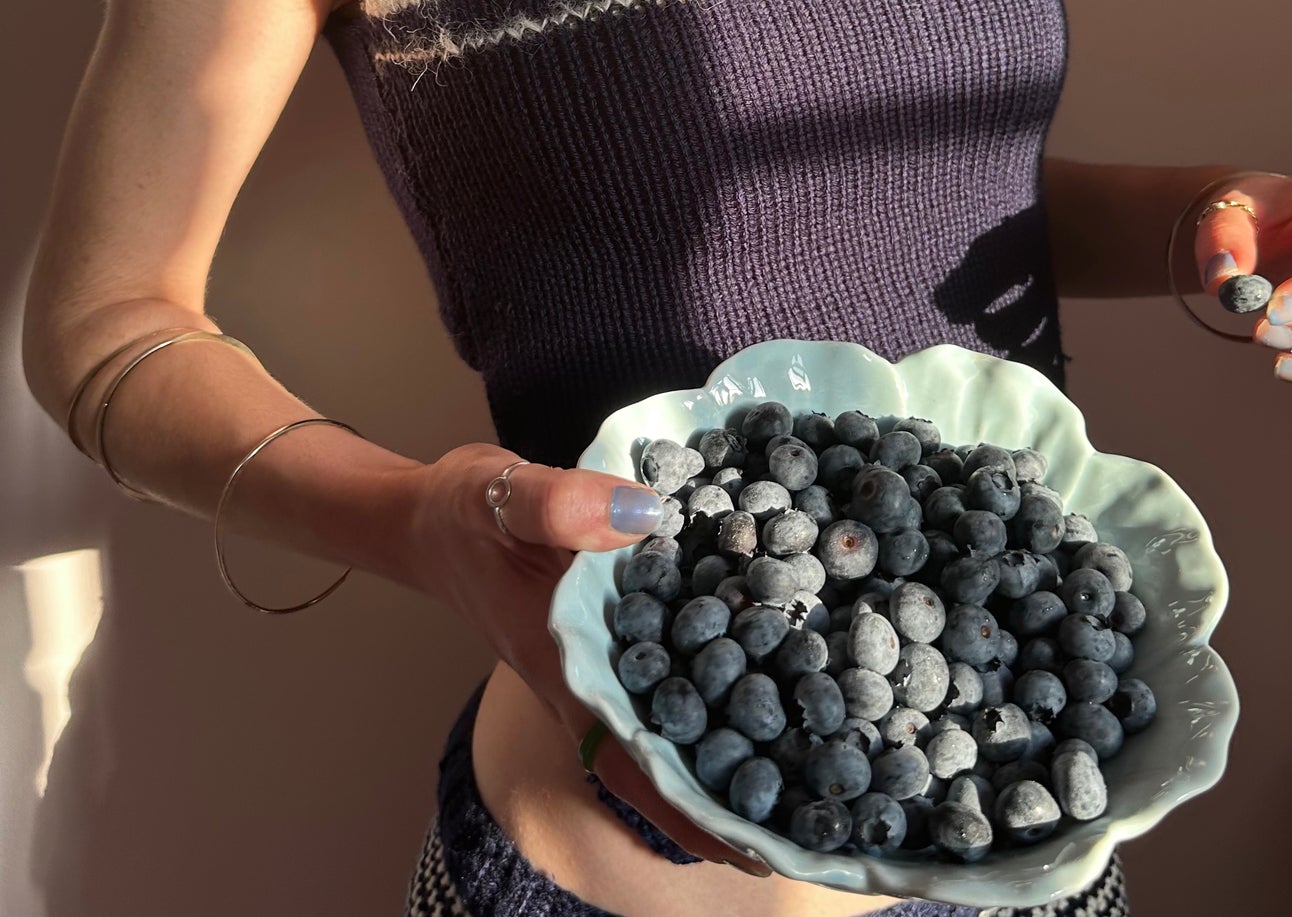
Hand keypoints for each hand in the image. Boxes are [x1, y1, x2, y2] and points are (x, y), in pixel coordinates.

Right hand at [404, 442, 769, 873]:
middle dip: (728, 787)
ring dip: (724, 737)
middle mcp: (584, 677)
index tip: (755, 848)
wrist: (428, 516)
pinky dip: (708, 673)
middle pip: (662, 755)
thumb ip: (563, 505)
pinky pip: (664, 666)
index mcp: (563, 667)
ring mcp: (596, 657)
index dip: (689, 809)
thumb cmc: (461, 516)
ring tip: (804, 757)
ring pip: (667, 716)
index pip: (632, 757)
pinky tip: (759, 662)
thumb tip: (646, 516)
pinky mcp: (608, 627)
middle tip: (809, 813)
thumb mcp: (503, 498)